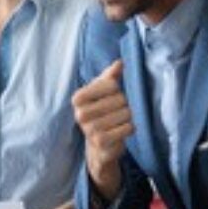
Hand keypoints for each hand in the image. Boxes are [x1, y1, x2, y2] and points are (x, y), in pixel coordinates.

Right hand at [71, 60, 132, 200]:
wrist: (98, 145)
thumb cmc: (100, 113)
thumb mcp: (102, 92)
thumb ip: (109, 76)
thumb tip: (120, 63)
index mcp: (78, 98)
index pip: (111, 84)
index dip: (117, 89)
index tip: (110, 97)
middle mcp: (80, 114)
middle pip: (120, 99)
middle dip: (124, 105)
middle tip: (116, 112)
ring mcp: (90, 131)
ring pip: (126, 114)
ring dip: (128, 118)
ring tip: (119, 122)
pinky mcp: (101, 144)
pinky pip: (128, 129)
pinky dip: (129, 128)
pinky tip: (121, 131)